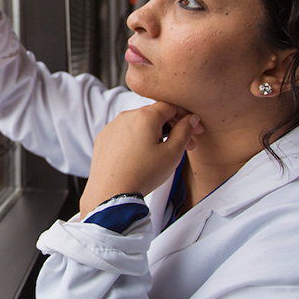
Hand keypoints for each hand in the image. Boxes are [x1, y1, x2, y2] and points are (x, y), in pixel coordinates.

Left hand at [79, 102, 203, 217]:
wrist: (111, 193)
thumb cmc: (142, 174)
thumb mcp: (173, 153)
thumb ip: (185, 131)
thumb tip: (190, 119)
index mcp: (145, 116)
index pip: (171, 106)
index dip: (186, 116)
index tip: (194, 129)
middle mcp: (126, 116)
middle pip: (155, 114)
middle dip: (172, 127)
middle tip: (184, 144)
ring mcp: (112, 127)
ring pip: (139, 123)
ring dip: (153, 133)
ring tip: (162, 153)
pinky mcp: (104, 138)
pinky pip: (124, 133)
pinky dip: (135, 139)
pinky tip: (141, 156)